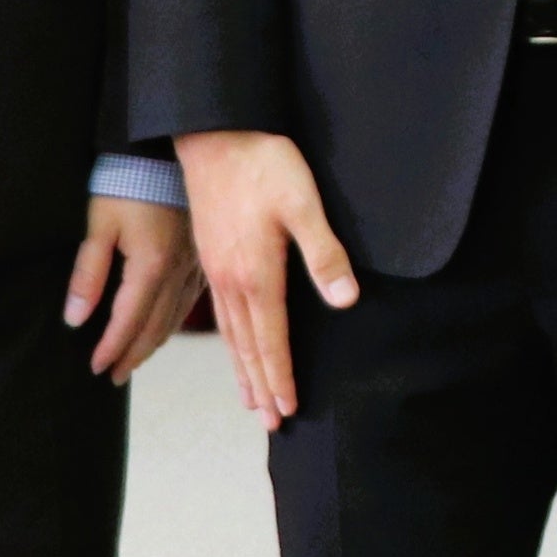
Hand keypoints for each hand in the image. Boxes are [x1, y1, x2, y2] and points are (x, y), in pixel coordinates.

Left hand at [66, 196, 203, 384]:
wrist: (170, 147)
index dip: (111, 348)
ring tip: (135, 358)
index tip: (96, 368)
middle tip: (114, 375)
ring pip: (176, 316)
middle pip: (155, 326)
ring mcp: (196, 263)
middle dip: (133, 354)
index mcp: (152, 265)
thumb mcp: (99, 223)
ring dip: (154, 342)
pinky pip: (191, 299)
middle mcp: (179, 271)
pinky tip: (168, 326)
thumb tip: (76, 319)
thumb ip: (88, 273)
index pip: (129, 321)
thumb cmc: (129, 180)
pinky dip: (175, 320)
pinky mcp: (203, 253)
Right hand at [179, 130, 357, 431]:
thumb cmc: (263, 164)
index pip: (271, 339)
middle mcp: (231, 280)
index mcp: (256, 273)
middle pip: (248, 346)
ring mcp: (217, 269)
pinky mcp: (211, 256)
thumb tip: (345, 300)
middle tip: (270, 424)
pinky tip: (233, 346)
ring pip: (231, 334)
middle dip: (261, 386)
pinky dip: (230, 341)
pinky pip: (220, 314)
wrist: (214, 133)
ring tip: (250, 402)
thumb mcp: (303, 204)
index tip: (288, 410)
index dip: (281, 376)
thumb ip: (324, 254)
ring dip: (243, 370)